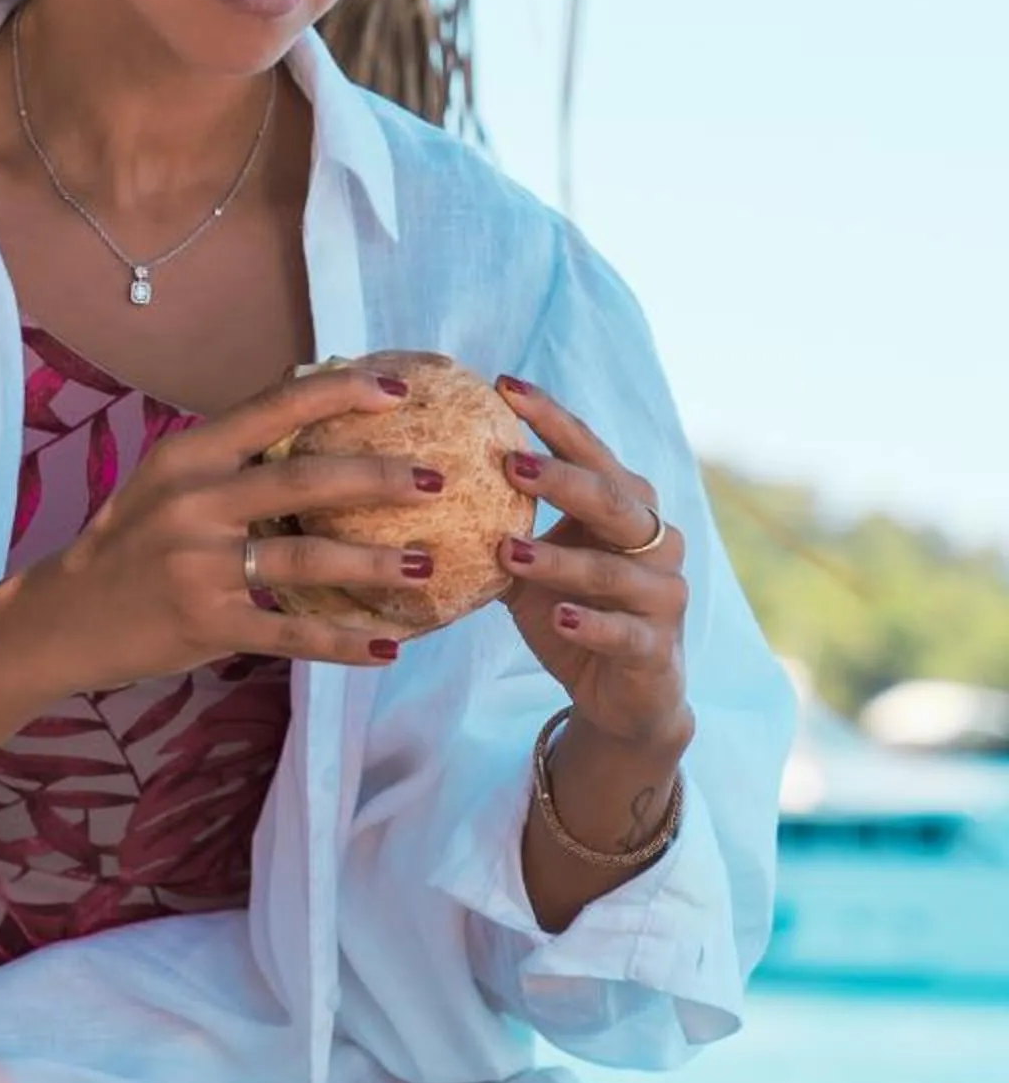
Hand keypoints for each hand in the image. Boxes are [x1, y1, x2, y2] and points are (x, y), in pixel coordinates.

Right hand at [31, 365, 442, 692]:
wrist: (62, 617)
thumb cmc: (126, 543)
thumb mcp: (165, 482)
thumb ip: (229, 456)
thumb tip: (311, 413)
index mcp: (190, 457)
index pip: (274, 408)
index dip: (339, 393)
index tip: (398, 389)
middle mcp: (196, 503)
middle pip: (304, 481)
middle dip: (379, 477)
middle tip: (438, 478)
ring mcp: (200, 566)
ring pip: (306, 561)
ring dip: (374, 562)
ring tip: (426, 563)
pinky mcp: (207, 623)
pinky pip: (290, 636)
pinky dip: (342, 643)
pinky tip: (386, 646)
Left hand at [494, 374, 691, 748]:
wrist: (623, 696)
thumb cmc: (570, 611)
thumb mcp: (532, 565)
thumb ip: (500, 525)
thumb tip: (421, 480)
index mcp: (625, 504)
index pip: (588, 450)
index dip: (550, 417)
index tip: (503, 386)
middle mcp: (654, 540)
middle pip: (610, 497)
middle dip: (559, 477)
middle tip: (507, 462)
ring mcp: (661, 595)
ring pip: (611, 569)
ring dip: (558, 559)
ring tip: (508, 552)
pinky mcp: (655, 648)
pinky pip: (625, 632)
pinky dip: (590, 623)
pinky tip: (557, 617)